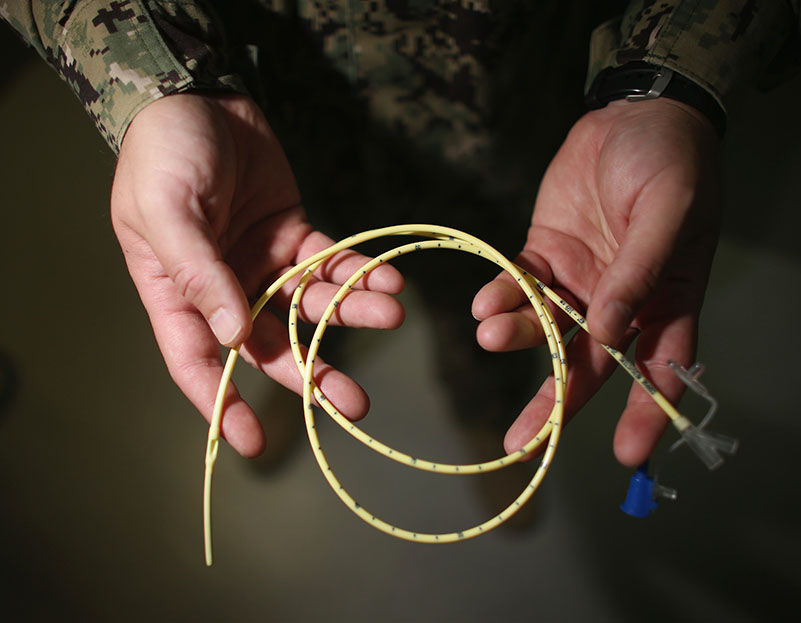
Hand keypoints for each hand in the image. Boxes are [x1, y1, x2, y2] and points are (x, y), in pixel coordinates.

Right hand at [111, 93, 403, 456]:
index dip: (222, 404)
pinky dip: (360, 273)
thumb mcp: (166, 212)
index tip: (253, 443)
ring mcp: (263, 263)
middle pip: (268, 345)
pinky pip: (332, 263)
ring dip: (351, 314)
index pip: (197, 362)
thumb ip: (199, 274)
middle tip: (353, 404)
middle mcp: (223, 288)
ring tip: (391, 316)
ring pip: (310, 305)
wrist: (198, 95)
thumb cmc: (162, 154)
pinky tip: (389, 282)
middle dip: (311, 373)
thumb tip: (233, 339)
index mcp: (176, 292)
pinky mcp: (297, 235)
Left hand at [472, 98, 720, 465]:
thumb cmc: (669, 162)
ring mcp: (579, 281)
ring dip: (518, 337)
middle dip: (557, 404)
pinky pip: (519, 284)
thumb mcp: (667, 212)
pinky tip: (484, 307)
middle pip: (590, 365)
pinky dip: (501, 297)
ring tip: (491, 336)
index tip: (626, 453)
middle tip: (523, 442)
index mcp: (668, 299)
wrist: (631, 115)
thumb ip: (640, 271)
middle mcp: (622, 302)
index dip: (645, 412)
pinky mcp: (544, 254)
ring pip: (547, 328)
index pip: (662, 368)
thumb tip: (612, 331)